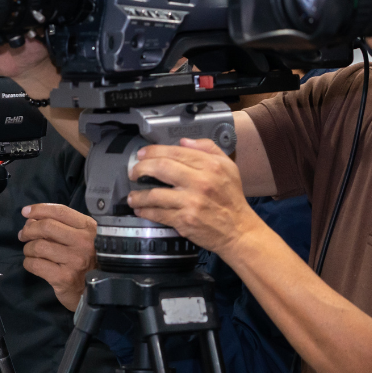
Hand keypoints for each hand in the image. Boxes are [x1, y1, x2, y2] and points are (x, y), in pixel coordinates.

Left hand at [18, 204, 96, 310]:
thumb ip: (60, 226)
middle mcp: (83, 242)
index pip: (60, 211)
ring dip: (28, 248)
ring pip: (38, 246)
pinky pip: (35, 265)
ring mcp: (74, 260)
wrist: (98, 290)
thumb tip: (31, 220)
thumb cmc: (87, 260)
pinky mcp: (64, 278)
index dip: (39, 209)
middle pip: (46, 227)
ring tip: (30, 252)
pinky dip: (28, 263)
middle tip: (23, 235)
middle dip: (29, 229)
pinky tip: (32, 263)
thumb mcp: (81, 238)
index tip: (26, 212)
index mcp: (88, 228)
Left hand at [127, 138, 262, 256]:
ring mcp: (191, 202)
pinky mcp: (185, 220)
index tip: (142, 154)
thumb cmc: (231, 198)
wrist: (239, 230)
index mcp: (210, 166)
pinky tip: (141, 209)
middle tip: (133, 172)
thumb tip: (183, 141)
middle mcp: (200, 182)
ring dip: (138, 195)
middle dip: (141, 168)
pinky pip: (158, 213)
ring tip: (132, 196)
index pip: (175, 152)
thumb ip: (207, 148)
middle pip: (161, 168)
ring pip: (155, 194)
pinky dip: (145, 211)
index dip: (153, 151)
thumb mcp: (227, 167)